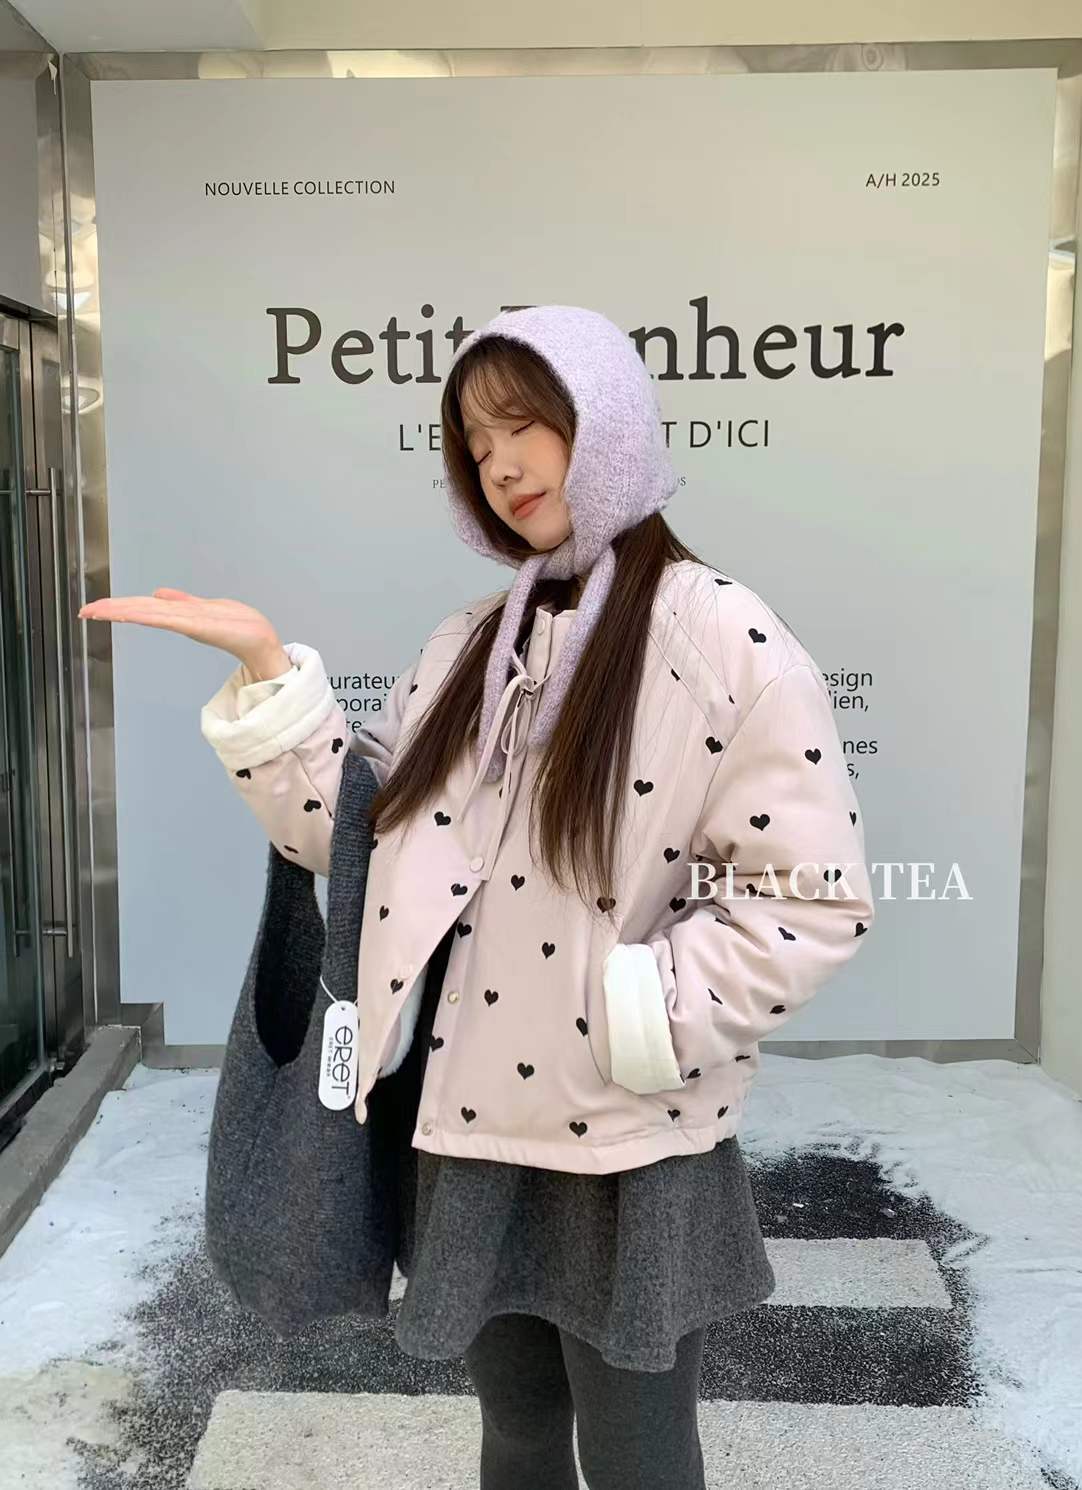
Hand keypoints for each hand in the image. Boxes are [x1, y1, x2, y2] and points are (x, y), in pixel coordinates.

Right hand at [77, 588, 284, 671]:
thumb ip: (182, 601)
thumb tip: (158, 593)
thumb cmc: (240, 625)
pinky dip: (149, 615)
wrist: (261, 640)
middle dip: (112, 610)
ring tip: (97, 611)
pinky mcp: (198, 626)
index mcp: (180, 614)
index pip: (143, 608)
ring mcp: (187, 622)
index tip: (94, 608)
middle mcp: (180, 619)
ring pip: (148, 614)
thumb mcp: (206, 608)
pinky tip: (133, 612)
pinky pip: (168, 618)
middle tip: (85, 611)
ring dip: (122, 611)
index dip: (119, 607)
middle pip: (140, 611)